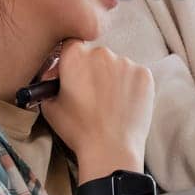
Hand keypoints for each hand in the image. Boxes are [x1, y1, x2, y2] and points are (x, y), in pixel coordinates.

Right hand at [36, 41, 153, 179]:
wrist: (111, 149)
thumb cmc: (78, 130)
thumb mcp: (50, 107)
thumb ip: (49, 84)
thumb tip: (53, 76)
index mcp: (75, 56)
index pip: (72, 45)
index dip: (72, 60)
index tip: (75, 74)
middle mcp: (102, 53)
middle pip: (96, 55)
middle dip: (93, 70)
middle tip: (93, 94)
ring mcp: (126, 63)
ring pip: (117, 65)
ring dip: (113, 78)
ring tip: (110, 104)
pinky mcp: (144, 75)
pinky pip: (135, 75)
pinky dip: (130, 86)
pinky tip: (124, 104)